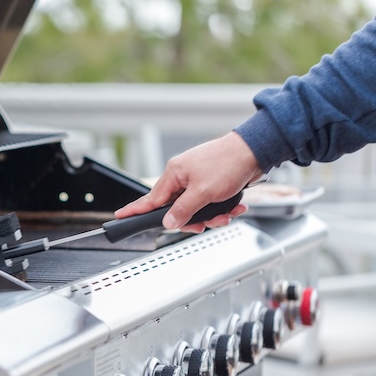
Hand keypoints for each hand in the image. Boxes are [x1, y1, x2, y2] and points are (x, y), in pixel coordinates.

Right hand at [113, 132, 263, 232]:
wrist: (255, 151)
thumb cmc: (228, 163)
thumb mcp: (202, 193)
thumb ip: (182, 210)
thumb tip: (168, 222)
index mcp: (174, 174)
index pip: (150, 198)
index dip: (134, 210)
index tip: (121, 216)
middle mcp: (183, 176)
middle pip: (176, 208)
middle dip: (193, 219)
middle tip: (204, 224)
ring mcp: (197, 178)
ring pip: (195, 207)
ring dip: (211, 215)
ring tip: (226, 214)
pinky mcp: (211, 181)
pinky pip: (208, 202)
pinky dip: (221, 207)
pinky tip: (234, 206)